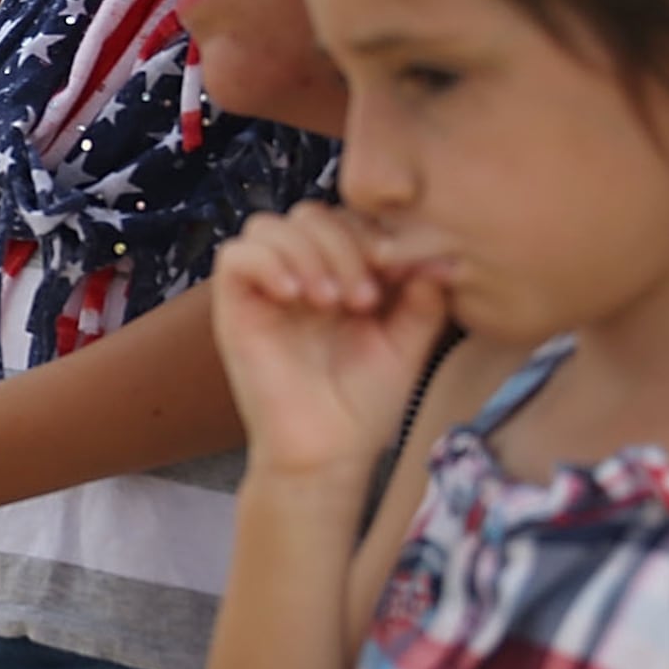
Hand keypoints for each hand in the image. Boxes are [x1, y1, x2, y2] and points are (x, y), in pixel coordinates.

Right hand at [206, 207, 450, 481]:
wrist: (326, 454)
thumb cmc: (364, 404)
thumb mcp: (408, 342)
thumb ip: (423, 297)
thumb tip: (434, 256)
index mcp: (339, 274)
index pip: (348, 218)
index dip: (373, 233)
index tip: (398, 271)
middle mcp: (298, 274)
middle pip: (310, 213)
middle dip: (344, 244)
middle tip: (364, 298)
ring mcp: (264, 289)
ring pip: (270, 226)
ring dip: (308, 253)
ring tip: (330, 302)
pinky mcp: (234, 307)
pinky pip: (235, 256)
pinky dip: (268, 263)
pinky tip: (296, 296)